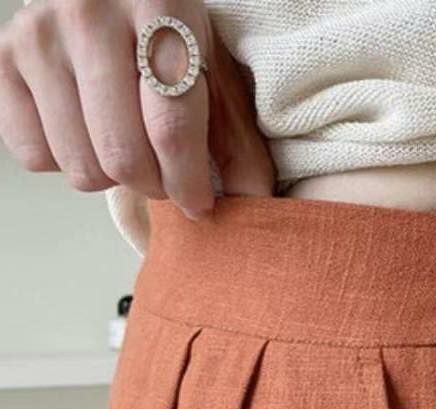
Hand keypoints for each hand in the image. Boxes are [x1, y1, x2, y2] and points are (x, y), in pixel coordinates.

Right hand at [0, 0, 273, 219]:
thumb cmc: (167, 31)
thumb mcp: (213, 68)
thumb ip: (236, 137)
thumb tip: (254, 204)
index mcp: (157, 8)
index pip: (171, 129)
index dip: (189, 184)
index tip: (200, 206)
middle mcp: (87, 15)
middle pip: (123, 157)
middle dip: (155, 186)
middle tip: (166, 177)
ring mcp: (38, 36)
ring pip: (80, 166)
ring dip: (112, 178)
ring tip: (128, 147)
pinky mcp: (3, 58)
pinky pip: (35, 155)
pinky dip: (66, 161)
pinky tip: (86, 132)